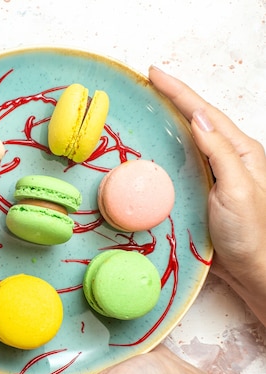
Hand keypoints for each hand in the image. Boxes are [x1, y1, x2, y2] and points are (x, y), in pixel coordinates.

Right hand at [149, 66, 265, 325]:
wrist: (255, 269)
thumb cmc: (251, 233)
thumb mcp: (236, 189)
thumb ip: (219, 152)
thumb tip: (197, 118)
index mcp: (240, 152)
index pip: (203, 113)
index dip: (178, 91)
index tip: (154, 73)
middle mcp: (228, 158)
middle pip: (197, 118)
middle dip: (174, 97)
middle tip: (149, 83)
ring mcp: (216, 173)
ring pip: (190, 137)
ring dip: (170, 118)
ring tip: (149, 105)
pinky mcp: (203, 190)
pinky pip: (184, 160)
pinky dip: (168, 146)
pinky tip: (156, 145)